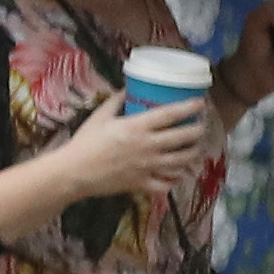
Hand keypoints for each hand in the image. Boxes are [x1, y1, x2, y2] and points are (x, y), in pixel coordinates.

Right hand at [43, 90, 216, 208]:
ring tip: (195, 148)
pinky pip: (168, 182)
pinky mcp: (143, 183)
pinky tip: (177, 173)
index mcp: (137, 127)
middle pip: (185, 137)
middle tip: (200, 126)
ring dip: (193, 153)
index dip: (190, 107)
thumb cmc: (84, 142)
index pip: (172, 114)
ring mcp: (148, 167)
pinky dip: (176, 178)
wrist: (73, 172)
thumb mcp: (99, 117)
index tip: (200, 103)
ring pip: (182, 160)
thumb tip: (127, 89)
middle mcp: (148, 146)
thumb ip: (115, 102)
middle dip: (198, 130)